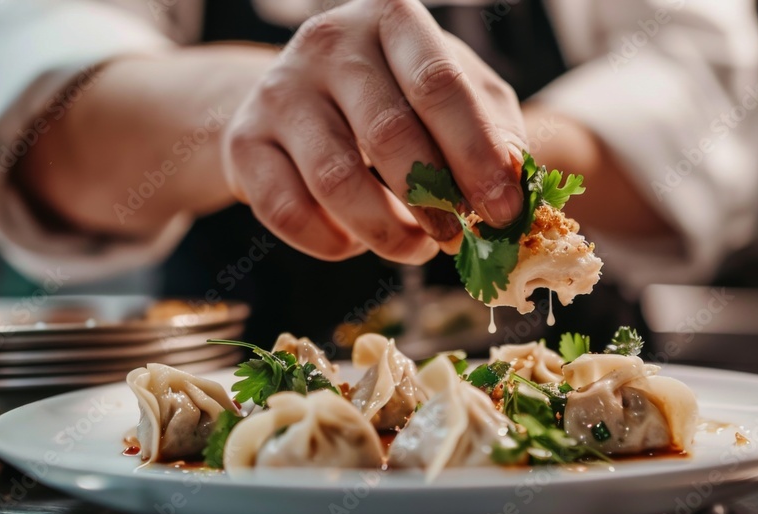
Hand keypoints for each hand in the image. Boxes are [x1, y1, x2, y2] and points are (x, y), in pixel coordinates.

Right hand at [221, 0, 525, 264]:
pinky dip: (331, 243)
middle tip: (459, 239)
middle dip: (434, 202)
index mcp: (391, 17)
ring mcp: (279, 89)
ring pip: (336, 180)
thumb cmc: (399, 96)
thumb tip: (513, 185)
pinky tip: (355, 242)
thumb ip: (493, 132)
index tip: (502, 212)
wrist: (304, 97)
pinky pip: (288, 211)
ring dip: (387, 233)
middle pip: (388, 134)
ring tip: (415, 247)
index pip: (439, 86)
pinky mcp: (245, 140)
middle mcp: (328, 41)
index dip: (475, 155)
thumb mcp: (459, 97)